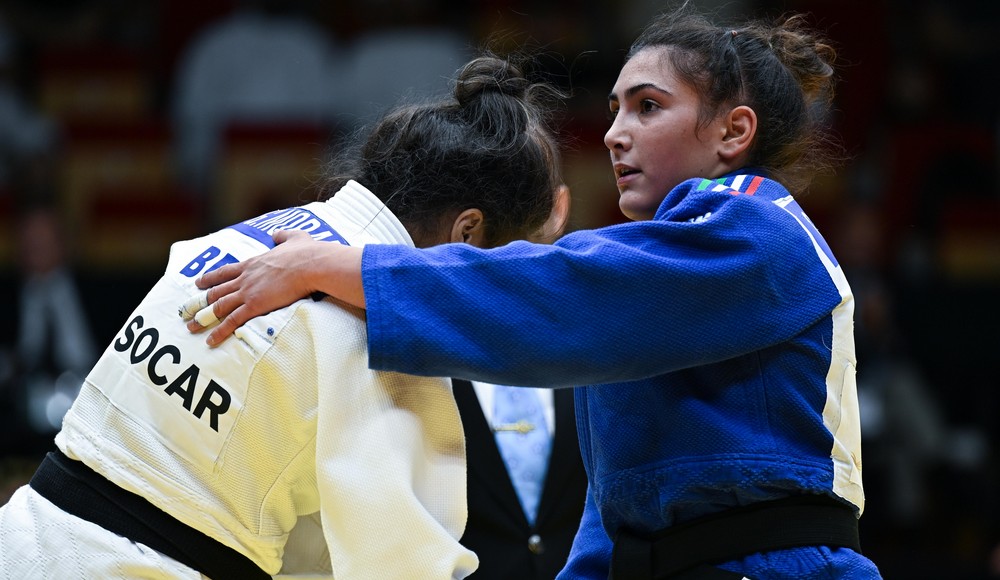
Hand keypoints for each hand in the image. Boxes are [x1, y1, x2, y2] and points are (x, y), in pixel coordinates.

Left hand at [182, 230, 337, 345]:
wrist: (311, 264)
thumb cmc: (307, 252)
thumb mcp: (294, 238)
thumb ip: (283, 235)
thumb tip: (277, 233)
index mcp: (253, 263)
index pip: (226, 272)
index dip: (210, 278)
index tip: (198, 283)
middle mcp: (245, 278)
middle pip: (217, 291)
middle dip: (200, 301)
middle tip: (186, 310)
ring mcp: (248, 292)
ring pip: (218, 306)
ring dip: (203, 318)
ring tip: (191, 327)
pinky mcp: (255, 305)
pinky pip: (232, 321)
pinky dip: (219, 331)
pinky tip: (210, 340)